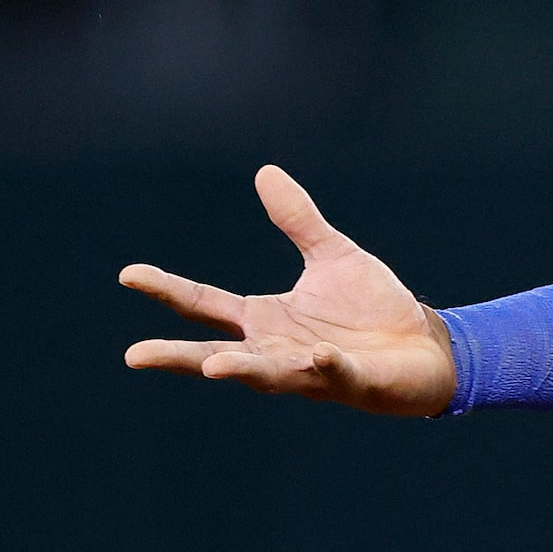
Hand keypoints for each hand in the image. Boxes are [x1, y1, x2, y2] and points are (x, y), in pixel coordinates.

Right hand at [119, 165, 457, 416]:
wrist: (424, 345)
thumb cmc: (373, 309)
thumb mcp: (331, 256)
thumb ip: (297, 220)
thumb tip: (265, 172)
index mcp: (265, 321)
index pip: (205, 306)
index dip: (168, 289)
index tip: (128, 274)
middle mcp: (277, 350)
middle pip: (216, 354)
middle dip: (177, 357)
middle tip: (134, 356)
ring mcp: (310, 370)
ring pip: (269, 374)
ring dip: (244, 369)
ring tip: (215, 366)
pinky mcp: (351, 379)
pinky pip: (334, 373)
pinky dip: (325, 365)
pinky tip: (318, 354)